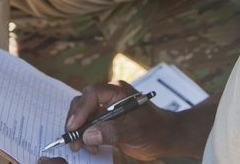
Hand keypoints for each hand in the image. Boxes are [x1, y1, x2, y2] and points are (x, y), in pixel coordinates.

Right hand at [55, 81, 188, 160]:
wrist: (165, 137)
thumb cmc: (155, 130)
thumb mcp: (135, 132)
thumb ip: (112, 132)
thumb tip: (88, 135)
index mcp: (118, 91)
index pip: (93, 94)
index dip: (81, 110)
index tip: (75, 128)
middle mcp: (109, 96)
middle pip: (83, 102)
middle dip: (76, 122)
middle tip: (74, 142)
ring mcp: (106, 107)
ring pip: (82, 114)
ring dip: (79, 131)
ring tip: (83, 147)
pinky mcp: (105, 119)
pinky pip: (88, 124)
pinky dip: (85, 135)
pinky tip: (90, 147)